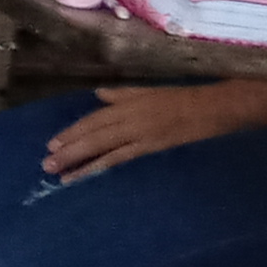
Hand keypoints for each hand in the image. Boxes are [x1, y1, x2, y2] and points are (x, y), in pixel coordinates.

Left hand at [43, 81, 266, 181]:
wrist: (220, 105)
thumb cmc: (189, 97)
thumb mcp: (152, 91)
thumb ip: (124, 94)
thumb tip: (98, 94)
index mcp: (131, 100)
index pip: (95, 118)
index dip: (73, 130)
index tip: (52, 142)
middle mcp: (131, 114)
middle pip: (92, 132)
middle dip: (68, 147)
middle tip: (46, 162)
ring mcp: (141, 130)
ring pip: (101, 145)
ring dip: (77, 158)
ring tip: (56, 171)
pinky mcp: (153, 145)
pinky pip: (120, 157)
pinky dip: (99, 166)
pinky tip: (84, 175)